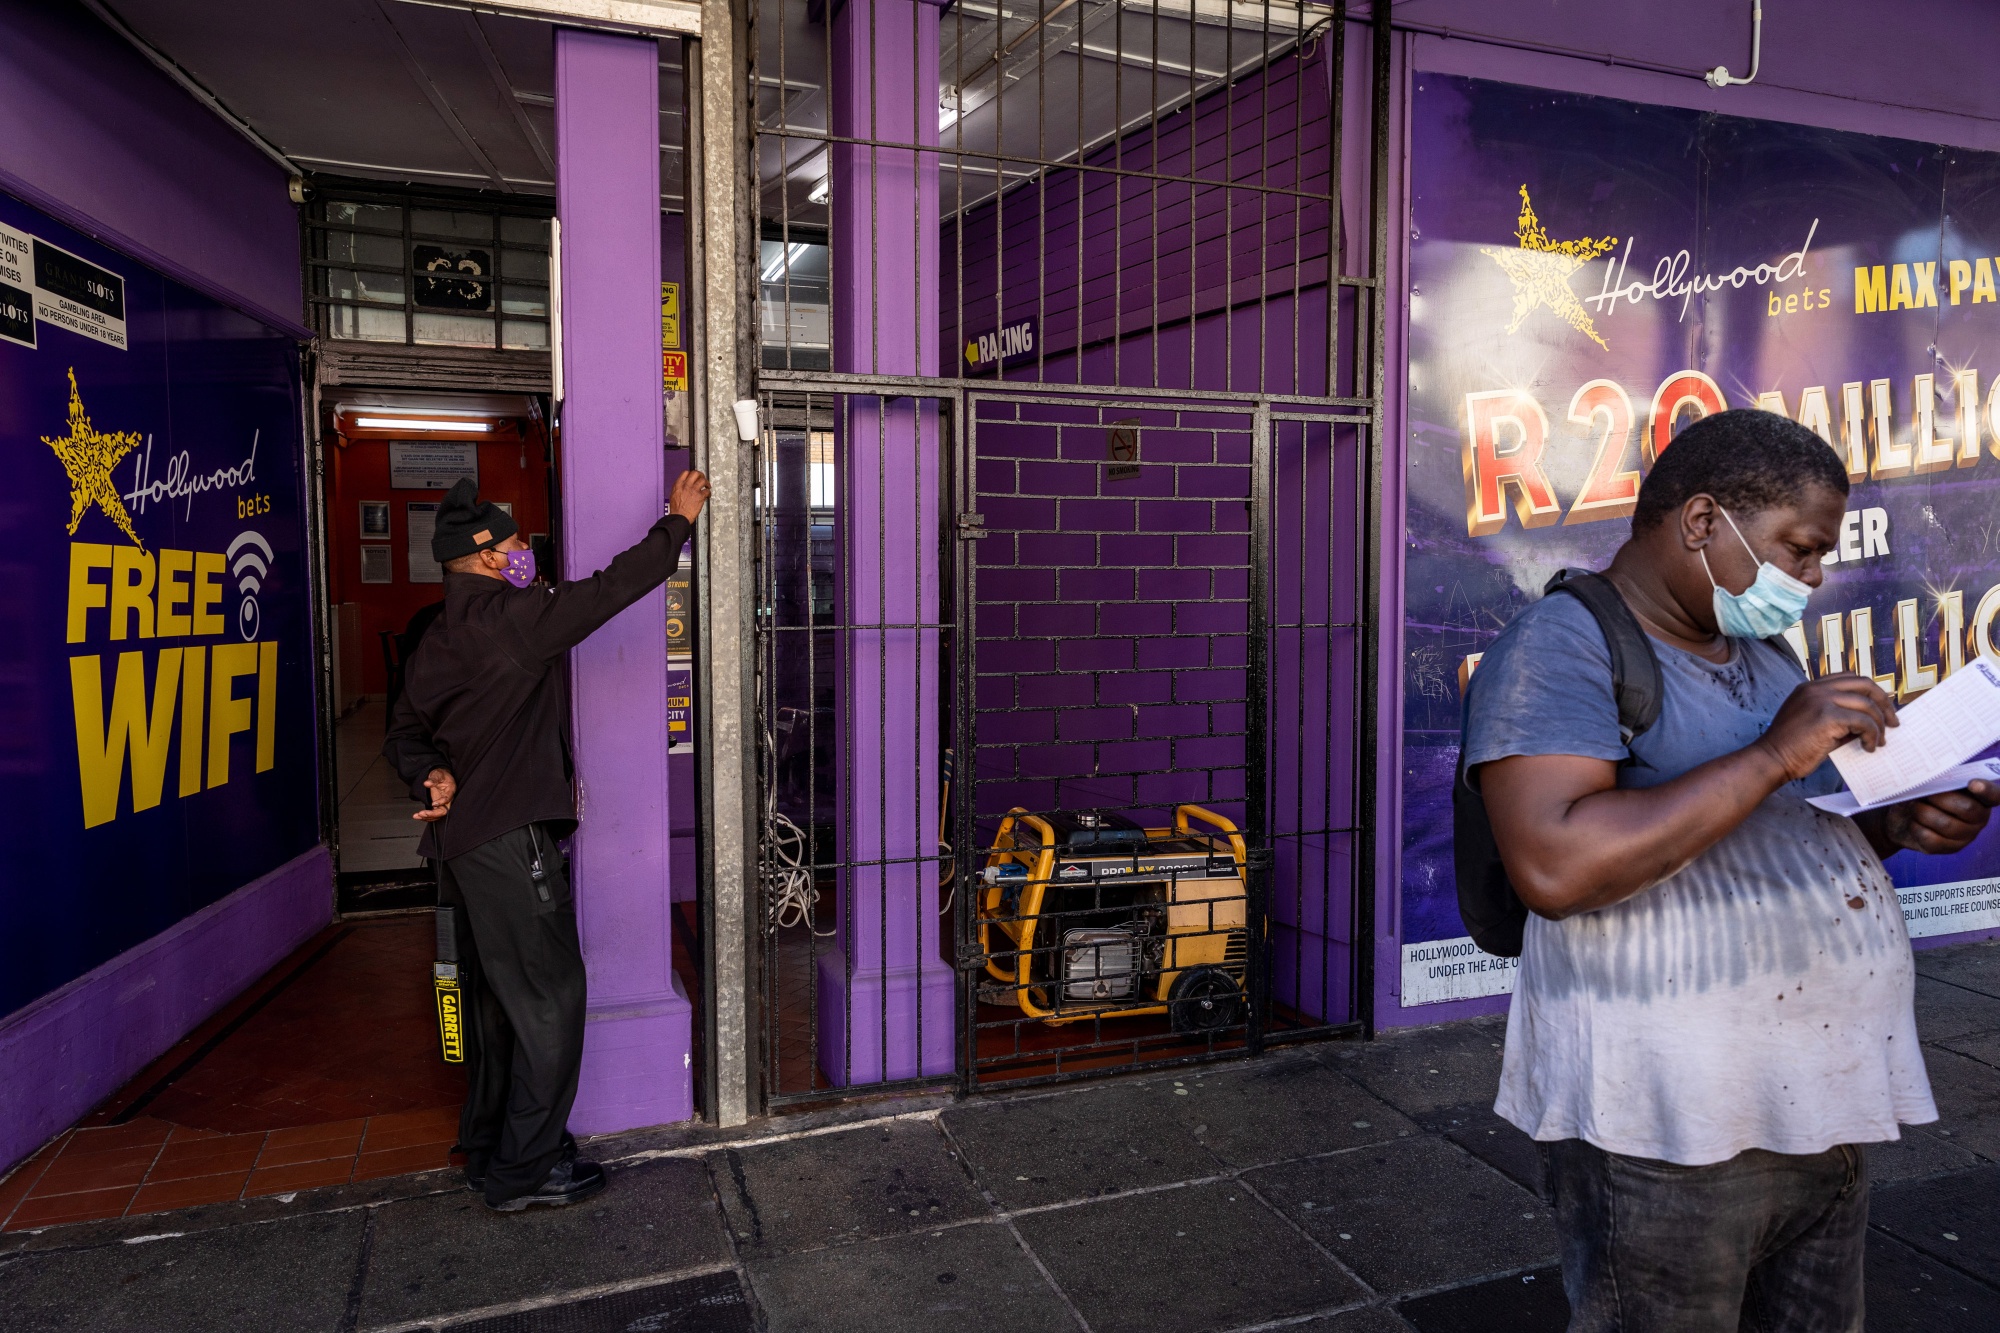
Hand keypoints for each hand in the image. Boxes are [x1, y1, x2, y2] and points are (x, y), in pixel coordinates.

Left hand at [415, 767, 455, 821]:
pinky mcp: (437, 806)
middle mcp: (447, 799)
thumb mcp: (437, 774)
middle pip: (443, 811)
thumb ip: (433, 779)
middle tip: (422, 813)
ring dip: (427, 817)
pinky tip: (418, 816)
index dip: (441, 802)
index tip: (433, 803)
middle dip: (432, 814)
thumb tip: (427, 783)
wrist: (439, 776)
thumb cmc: (440, 775)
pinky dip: (426, 816)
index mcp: (450, 790)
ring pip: (438, 815)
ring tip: (417, 816)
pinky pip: (433, 814)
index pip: (448, 799)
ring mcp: (442, 804)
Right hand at [669, 469, 711, 521]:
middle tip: (702, 478)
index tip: (694, 476)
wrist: (679, 516)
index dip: (691, 473)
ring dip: (706, 482)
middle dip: (701, 475)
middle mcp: (686, 485)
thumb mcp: (673, 494)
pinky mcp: (700, 496)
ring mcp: (694, 490)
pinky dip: (709, 493)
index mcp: (678, 484)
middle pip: (695, 473)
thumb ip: (679, 488)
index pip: (686, 472)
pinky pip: (707, 491)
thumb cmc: (676, 508)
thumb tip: (683, 485)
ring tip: (707, 486)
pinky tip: (708, 495)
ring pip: (703, 480)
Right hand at [1755, 674, 1896, 781]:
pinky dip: (1872, 735)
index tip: (1880, 709)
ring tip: (1877, 742)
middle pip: (1865, 684)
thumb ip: (1838, 716)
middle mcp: (1816, 688)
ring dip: (1879, 725)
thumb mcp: (1814, 723)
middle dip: (1884, 704)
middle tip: (1892, 723)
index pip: (1850, 678)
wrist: (1772, 759)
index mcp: (1810, 687)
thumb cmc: (1791, 747)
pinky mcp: (1827, 716)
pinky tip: (1867, 747)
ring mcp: (1821, 700)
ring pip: (1867, 704)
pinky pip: (1864, 722)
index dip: (1870, 692)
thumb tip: (1870, 720)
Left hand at [1880, 779, 1999, 854]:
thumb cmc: (1922, 794)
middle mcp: (1979, 818)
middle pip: (1967, 808)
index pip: (1994, 795)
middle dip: (1941, 798)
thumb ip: (1939, 778)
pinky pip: (1932, 839)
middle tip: (1924, 794)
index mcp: (1980, 797)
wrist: (1902, 816)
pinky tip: (1913, 822)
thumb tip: (1933, 778)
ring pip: (1947, 824)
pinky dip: (1917, 827)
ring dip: (1923, 812)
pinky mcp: (1949, 848)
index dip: (1986, 790)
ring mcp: (1966, 835)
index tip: (1973, 783)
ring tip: (1914, 806)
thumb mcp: (1931, 783)